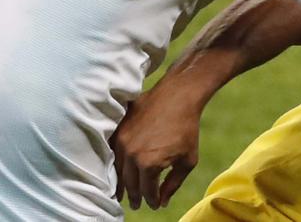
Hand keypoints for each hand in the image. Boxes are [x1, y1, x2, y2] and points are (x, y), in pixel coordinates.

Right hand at [111, 90, 200, 209]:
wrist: (178, 96)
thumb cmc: (187, 129)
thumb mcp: (187, 161)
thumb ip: (173, 184)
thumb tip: (162, 201)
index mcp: (148, 164)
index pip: (146, 191)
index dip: (151, 200)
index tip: (154, 205)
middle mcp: (131, 154)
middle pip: (129, 182)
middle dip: (134, 196)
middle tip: (136, 205)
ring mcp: (122, 139)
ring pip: (117, 168)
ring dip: (121, 182)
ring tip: (123, 192)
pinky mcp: (120, 127)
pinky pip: (113, 151)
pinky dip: (116, 163)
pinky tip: (118, 170)